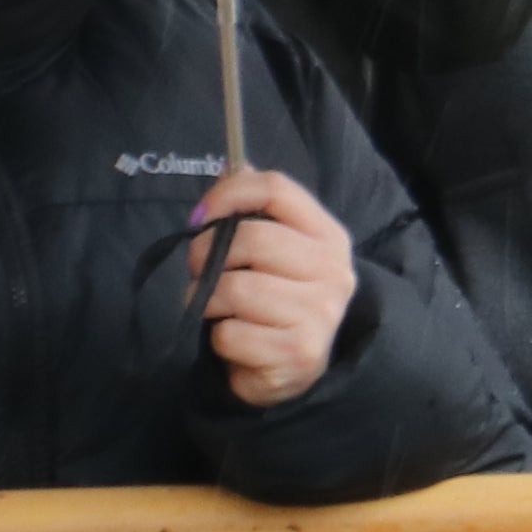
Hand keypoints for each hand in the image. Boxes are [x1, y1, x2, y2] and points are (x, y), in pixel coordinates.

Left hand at [183, 169, 356, 405]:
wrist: (299, 365)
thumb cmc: (279, 297)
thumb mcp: (276, 249)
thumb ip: (254, 208)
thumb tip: (229, 165)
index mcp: (327, 236)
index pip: (277, 189)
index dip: (229, 194)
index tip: (199, 216)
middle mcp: (332, 272)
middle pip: (253, 239)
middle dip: (207, 254)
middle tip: (199, 270)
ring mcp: (319, 315)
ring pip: (235, 290)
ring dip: (207, 300)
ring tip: (213, 306)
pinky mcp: (298, 354)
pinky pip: (231, 335)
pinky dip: (219, 337)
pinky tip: (233, 338)